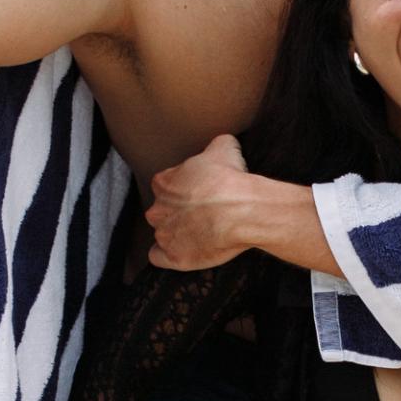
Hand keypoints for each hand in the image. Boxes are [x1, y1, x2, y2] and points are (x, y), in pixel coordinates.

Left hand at [146, 132, 252, 268]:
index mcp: (164, 183)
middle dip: (178, 213)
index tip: (199, 194)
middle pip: (162, 211)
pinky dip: (169, 256)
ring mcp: (164, 234)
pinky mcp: (173, 257)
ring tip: (200, 234)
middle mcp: (158, 209)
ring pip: (163, 234)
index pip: (165, 186)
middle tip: (202, 214)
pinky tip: (184, 252)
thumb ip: (215, 145)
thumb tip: (222, 142)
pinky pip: (159, 258)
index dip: (183, 190)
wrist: (242, 211)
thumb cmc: (231, 179)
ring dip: (176, 234)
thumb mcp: (225, 148)